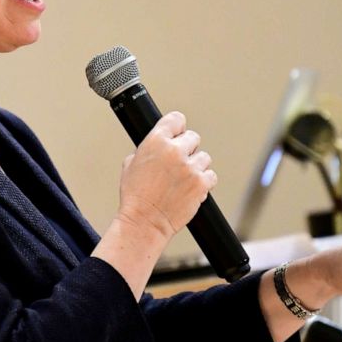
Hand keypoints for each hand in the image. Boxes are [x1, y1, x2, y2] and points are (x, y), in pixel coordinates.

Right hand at [115, 111, 216, 241]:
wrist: (144, 222)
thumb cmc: (136, 196)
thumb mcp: (131, 164)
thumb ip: (149, 148)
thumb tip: (160, 144)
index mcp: (156, 141)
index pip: (176, 119)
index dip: (178, 128)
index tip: (178, 134)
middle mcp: (174, 151)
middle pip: (193, 138)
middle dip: (187, 150)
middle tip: (179, 164)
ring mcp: (190, 167)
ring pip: (204, 157)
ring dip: (197, 167)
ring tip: (184, 180)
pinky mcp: (201, 183)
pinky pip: (211, 176)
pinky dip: (204, 182)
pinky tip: (191, 189)